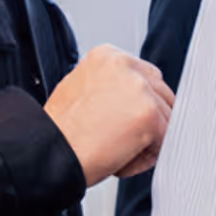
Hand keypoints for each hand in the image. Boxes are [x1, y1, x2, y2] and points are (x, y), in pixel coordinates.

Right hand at [43, 45, 173, 187]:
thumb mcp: (79, 89)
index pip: (145, 75)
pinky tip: (120, 160)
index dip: (138, 104)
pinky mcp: (149, 115)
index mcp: (107, 55)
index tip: (126, 121)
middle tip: (122, 140)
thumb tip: (128, 99)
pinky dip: (145, 157)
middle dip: (149, 119)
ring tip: (116, 150)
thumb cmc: (59, 131)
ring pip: (166, 117)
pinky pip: (164, 140)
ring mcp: (139, 88)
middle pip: (161, 93)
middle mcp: (125, 64)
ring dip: (148, 139)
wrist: (48, 152)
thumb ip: (109, 86)